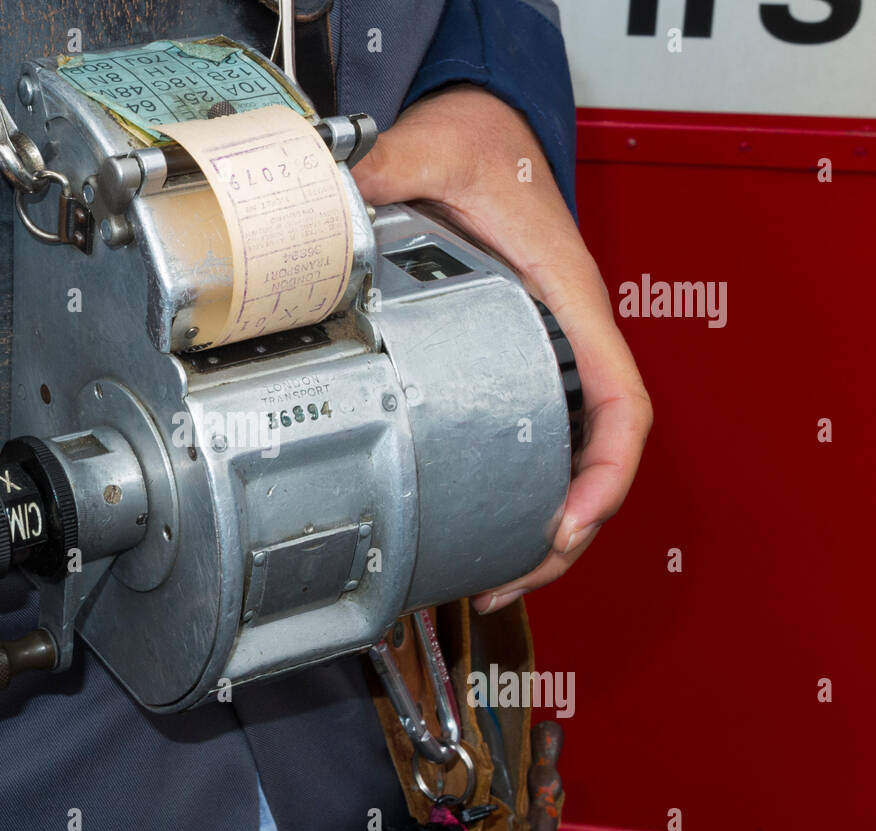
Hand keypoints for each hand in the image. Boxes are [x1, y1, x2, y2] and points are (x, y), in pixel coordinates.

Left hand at [353, 85, 651, 613]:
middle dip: (565, 532)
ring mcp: (544, 356)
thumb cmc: (485, 142)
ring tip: (486, 582)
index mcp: (568, 302)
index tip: (570, 522)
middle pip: (596, 458)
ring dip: (540, 528)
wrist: (485, 126)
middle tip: (506, 581)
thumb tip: (333, 214)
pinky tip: (475, 525)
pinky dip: (518, 490)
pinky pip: (533, 438)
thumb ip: (388, 172)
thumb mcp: (437, 149)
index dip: (606, 473)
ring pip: (567, 461)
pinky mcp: (514, 362)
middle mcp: (566, 340)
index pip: (620, 404)